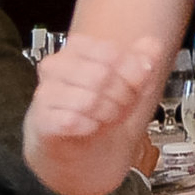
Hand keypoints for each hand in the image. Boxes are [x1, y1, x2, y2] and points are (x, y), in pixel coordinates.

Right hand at [29, 35, 166, 194]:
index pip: (111, 52)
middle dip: (123, 95)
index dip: (131, 72)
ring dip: (108, 113)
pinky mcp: (42, 119)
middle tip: (123, 105)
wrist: (78, 149)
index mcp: (77, 49)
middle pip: (102, 74)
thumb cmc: (99, 111)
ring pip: (89, 99)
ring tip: (106, 117)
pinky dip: (90, 127)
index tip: (136, 84)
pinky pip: (72, 120)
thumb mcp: (130, 85)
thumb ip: (141, 61)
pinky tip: (91, 127)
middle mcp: (57, 66)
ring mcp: (46, 92)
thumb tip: (152, 45)